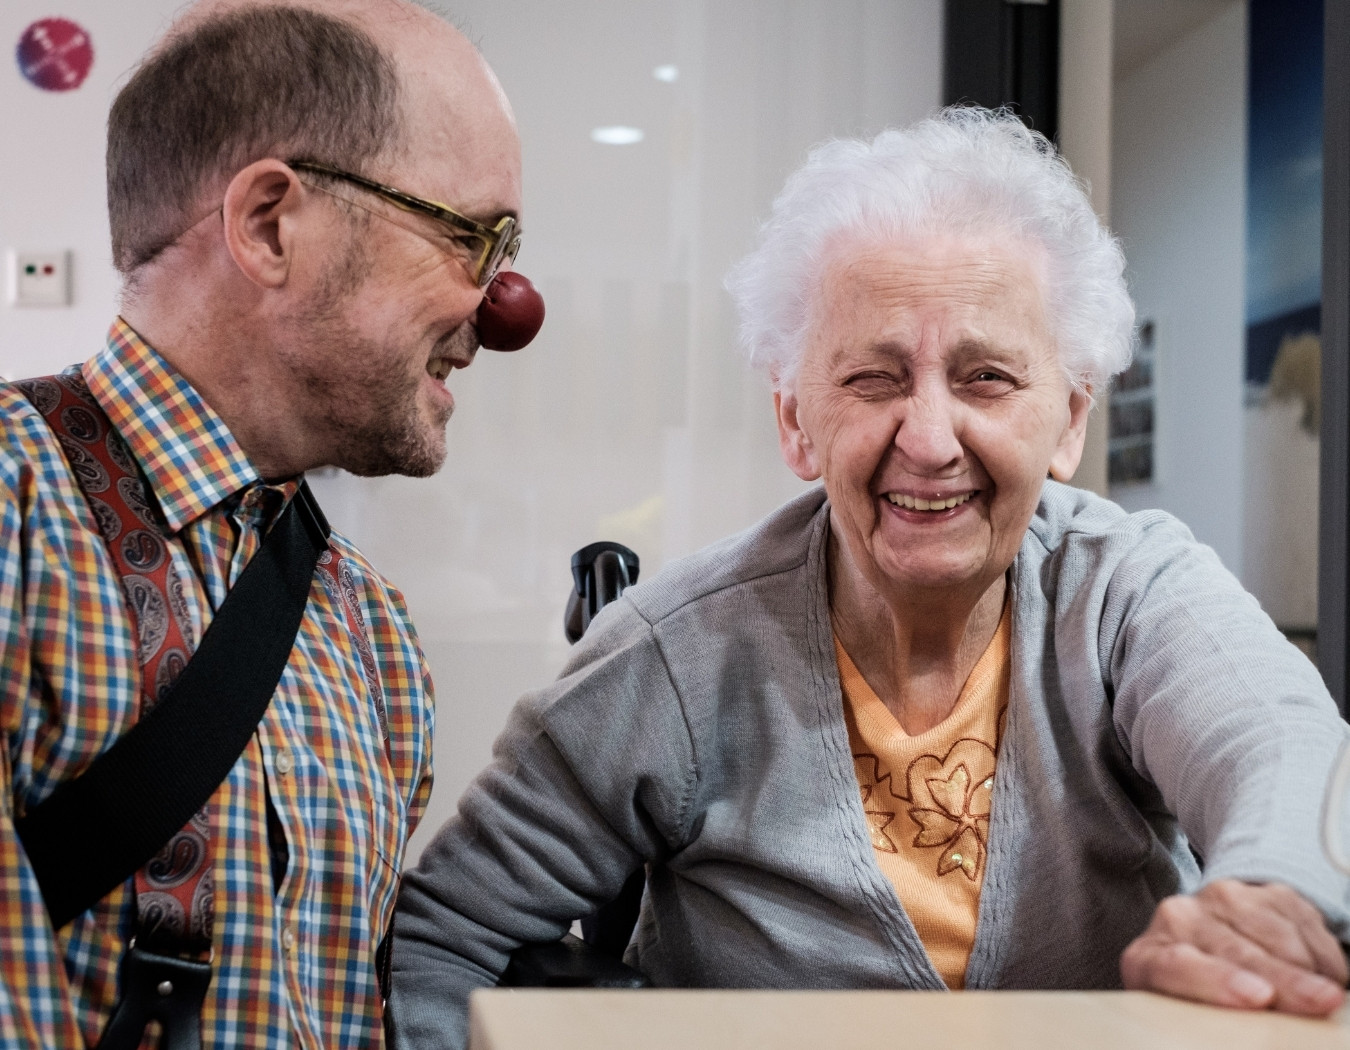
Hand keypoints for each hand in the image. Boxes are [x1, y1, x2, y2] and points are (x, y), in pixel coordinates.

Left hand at [1120, 879, 1347, 1014]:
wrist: (1207, 936)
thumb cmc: (1196, 993)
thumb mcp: (1189, 1011)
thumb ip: (1208, 1017)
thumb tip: (1250, 1027)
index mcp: (1149, 957)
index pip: (1176, 965)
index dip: (1217, 980)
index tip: (1258, 996)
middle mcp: (1180, 917)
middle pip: (1239, 953)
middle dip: (1286, 980)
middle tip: (1321, 1002)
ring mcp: (1222, 897)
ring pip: (1279, 936)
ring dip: (1310, 971)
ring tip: (1324, 1000)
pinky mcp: (1264, 891)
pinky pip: (1304, 922)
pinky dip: (1322, 956)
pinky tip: (1322, 975)